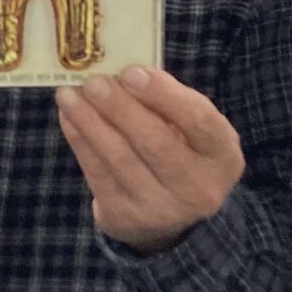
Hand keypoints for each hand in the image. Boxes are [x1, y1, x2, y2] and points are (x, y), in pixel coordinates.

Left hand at [53, 65, 243, 253]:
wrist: (172, 219)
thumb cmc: (182, 154)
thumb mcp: (191, 131)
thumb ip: (167, 102)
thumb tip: (121, 73)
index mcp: (222, 156)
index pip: (198, 121)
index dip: (164, 95)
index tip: (131, 72)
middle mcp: (198, 187)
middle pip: (156, 143)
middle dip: (120, 108)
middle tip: (93, 81)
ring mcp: (161, 208)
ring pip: (120, 158)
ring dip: (90, 122)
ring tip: (70, 94)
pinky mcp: (125, 218)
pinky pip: (98, 173)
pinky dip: (80, 141)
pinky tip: (69, 117)